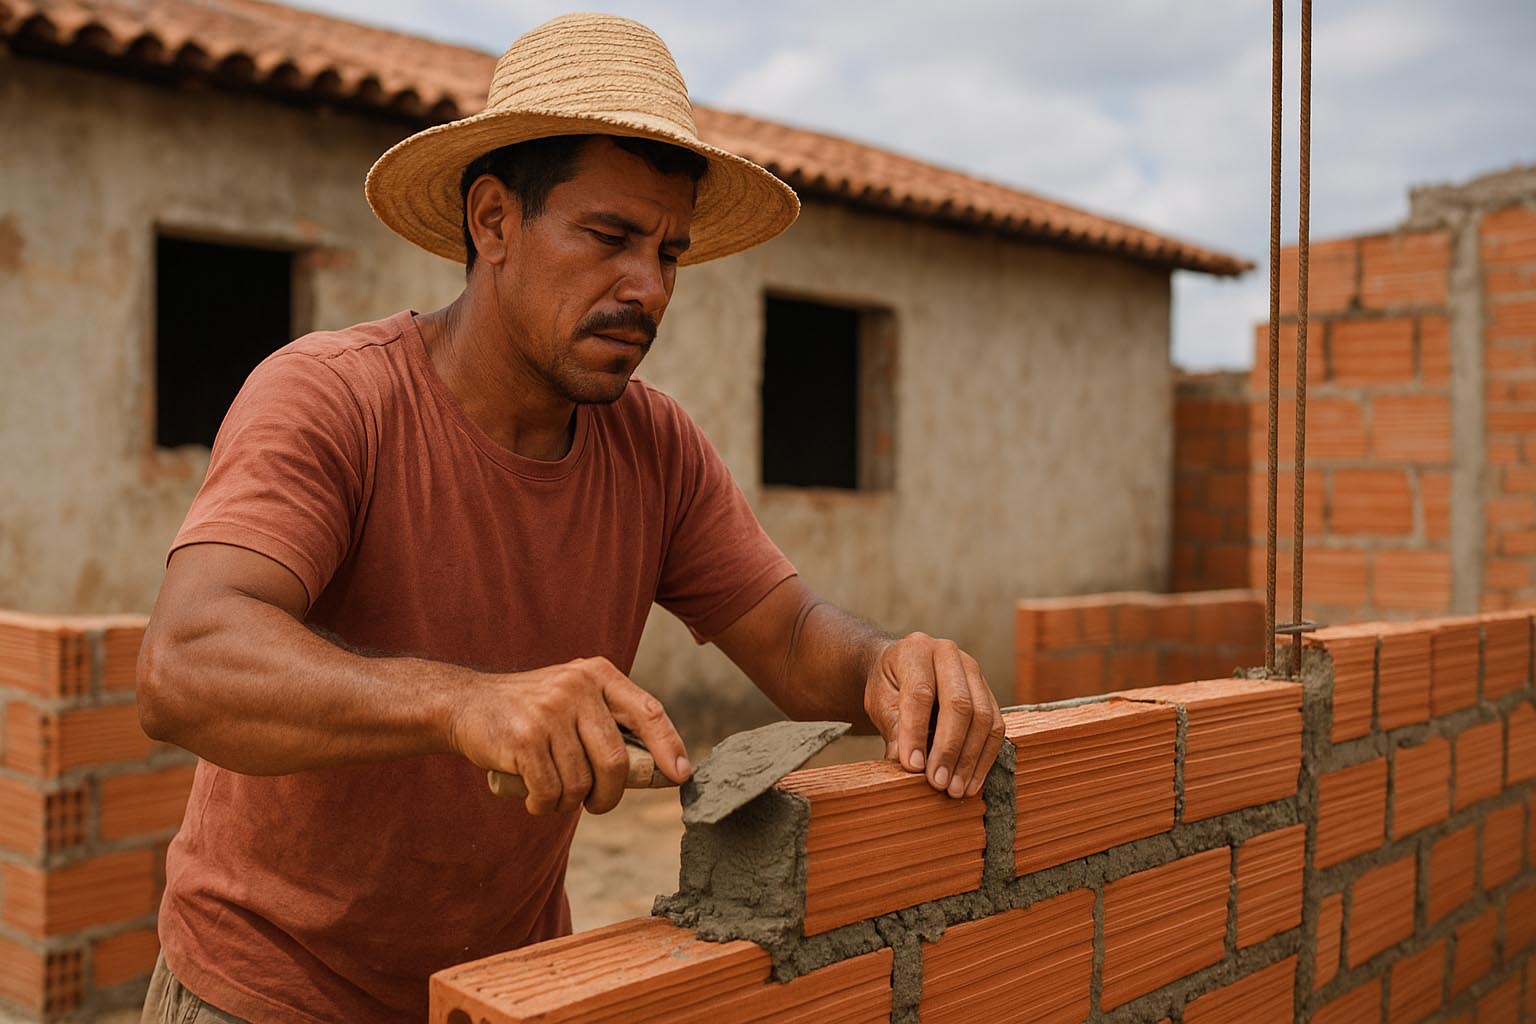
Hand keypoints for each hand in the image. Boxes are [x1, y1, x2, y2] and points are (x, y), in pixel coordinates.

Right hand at [448, 657, 690, 815]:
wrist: (466, 703)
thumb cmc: (532, 711)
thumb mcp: (575, 697)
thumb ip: (611, 720)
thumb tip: (663, 767)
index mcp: (598, 674)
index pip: (649, 712)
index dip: (669, 747)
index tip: (681, 775)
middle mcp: (578, 687)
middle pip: (616, 760)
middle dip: (610, 795)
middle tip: (596, 805)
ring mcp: (550, 711)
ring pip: (581, 782)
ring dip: (568, 802)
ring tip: (553, 793)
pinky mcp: (524, 738)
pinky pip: (551, 791)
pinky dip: (544, 805)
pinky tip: (534, 798)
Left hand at [863, 633, 1004, 797]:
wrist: (901, 670)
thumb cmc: (888, 686)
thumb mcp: (880, 702)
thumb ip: (895, 729)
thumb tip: (909, 768)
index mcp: (916, 650)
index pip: (920, 694)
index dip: (916, 733)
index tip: (912, 767)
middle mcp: (950, 655)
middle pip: (959, 704)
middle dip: (949, 749)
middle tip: (938, 784)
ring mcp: (974, 672)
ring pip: (983, 717)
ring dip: (970, 759)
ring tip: (956, 790)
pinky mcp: (988, 693)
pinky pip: (996, 728)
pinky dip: (984, 758)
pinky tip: (971, 782)